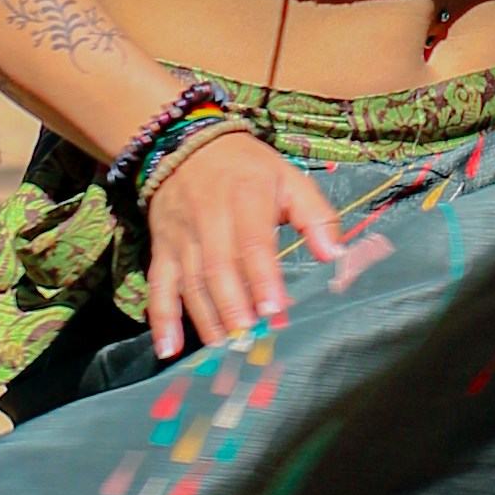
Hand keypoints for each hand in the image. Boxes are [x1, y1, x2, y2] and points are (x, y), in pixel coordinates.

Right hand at [142, 128, 357, 359]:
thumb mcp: (288, 179)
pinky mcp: (162, 249)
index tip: (274, 308)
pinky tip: (168, 348)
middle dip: (232, 304)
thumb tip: (335, 255)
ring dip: (206, 317)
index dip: (262, 276)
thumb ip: (316, 216)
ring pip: (190, 281)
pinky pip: (158, 286)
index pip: (252, 240)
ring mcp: (181, 236)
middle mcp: (208, 217)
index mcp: (245, 197)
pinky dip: (161, 318)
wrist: (187, 145)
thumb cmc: (248, 170)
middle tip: (249, 336)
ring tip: (224, 347)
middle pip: (217, 266)